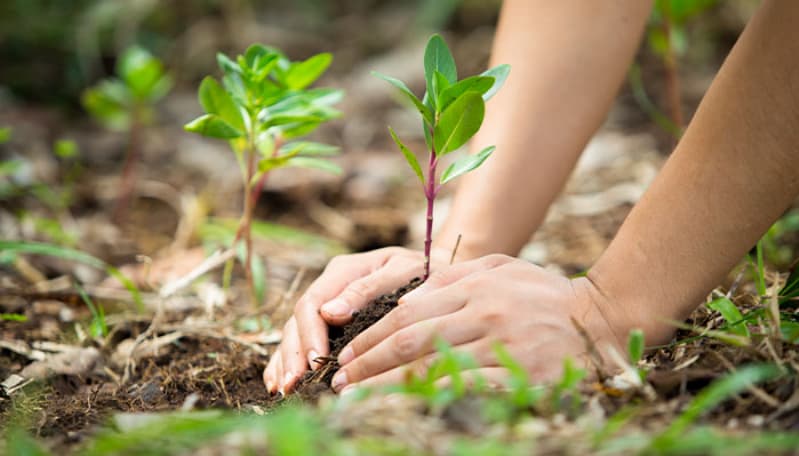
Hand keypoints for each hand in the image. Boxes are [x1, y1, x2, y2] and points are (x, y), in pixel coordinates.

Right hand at [263, 246, 449, 394]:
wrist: (439, 274)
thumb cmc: (424, 272)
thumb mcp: (402, 272)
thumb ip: (367, 289)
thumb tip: (330, 313)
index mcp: (343, 271)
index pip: (313, 303)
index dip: (310, 334)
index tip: (315, 361)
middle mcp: (329, 287)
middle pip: (298, 321)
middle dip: (293, 354)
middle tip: (294, 384)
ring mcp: (327, 305)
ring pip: (294, 333)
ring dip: (286, 362)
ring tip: (283, 390)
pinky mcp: (330, 323)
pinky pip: (301, 341)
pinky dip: (287, 361)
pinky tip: (279, 384)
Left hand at [329, 254, 631, 392]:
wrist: (602, 318)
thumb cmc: (543, 293)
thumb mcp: (500, 268)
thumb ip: (453, 278)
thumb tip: (406, 296)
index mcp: (474, 285)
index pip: (407, 313)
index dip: (371, 337)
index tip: (346, 355)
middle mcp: (483, 312)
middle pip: (411, 341)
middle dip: (368, 364)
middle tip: (339, 382)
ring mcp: (502, 344)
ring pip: (432, 368)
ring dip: (387, 388)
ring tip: (357, 401)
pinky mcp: (521, 374)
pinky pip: (466, 390)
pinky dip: (431, 401)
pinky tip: (408, 410)